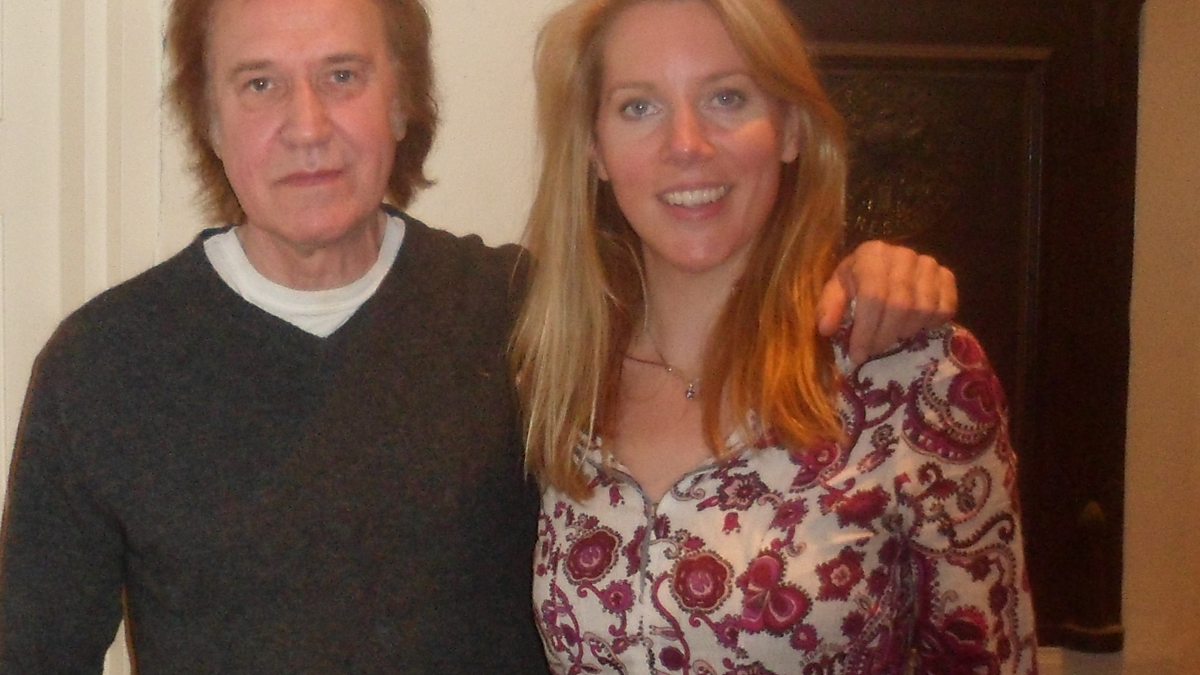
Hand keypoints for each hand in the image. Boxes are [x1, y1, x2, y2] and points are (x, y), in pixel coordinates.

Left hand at [817, 240, 956, 364]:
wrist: (882, 266)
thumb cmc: (855, 281)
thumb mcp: (836, 290)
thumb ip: (829, 307)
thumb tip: (826, 328)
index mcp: (872, 254)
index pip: (873, 296)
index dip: (866, 331)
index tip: (858, 355)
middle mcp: (903, 255)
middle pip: (901, 306)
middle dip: (885, 336)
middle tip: (874, 351)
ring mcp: (928, 264)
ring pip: (924, 310)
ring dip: (906, 332)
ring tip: (891, 335)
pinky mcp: (946, 275)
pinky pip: (946, 308)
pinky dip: (930, 325)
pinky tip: (914, 326)